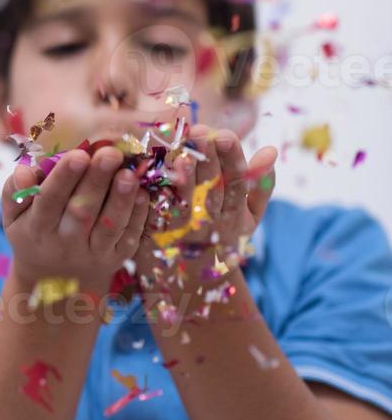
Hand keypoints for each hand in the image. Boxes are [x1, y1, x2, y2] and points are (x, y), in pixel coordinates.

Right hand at [1, 147, 150, 294]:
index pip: (49, 201)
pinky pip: (128, 238)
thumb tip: (24, 171)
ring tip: (130, 173)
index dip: (63, 178)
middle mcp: (65, 243)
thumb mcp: (14, 216)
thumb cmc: (33, 233)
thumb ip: (14, 191)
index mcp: (37, 227)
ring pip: (108, 227)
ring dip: (121, 200)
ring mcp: (93, 254)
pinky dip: (138, 216)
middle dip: (97, 181)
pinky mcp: (116, 259)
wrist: (54, 281)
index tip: (79, 154)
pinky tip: (143, 193)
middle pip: (82, 212)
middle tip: (111, 153)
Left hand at [136, 125, 277, 287]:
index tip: (225, 134)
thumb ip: (261, 185)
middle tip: (198, 131)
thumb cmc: (222, 240)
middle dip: (205, 158)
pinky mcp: (153, 235)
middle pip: (208, 185)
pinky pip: (152, 211)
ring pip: (182, 199)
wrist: (192, 287)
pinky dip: (151, 191)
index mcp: (233, 214)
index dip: (231, 158)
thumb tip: (272, 149)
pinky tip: (147, 169)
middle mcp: (209, 221)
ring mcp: (181, 230)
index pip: (236, 182)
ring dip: (180, 176)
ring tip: (178, 152)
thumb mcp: (248, 219)